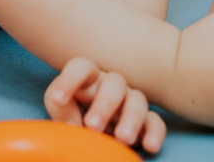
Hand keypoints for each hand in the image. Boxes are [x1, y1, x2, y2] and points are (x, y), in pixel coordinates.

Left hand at [44, 58, 166, 152]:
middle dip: (104, 104)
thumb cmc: (74, 110)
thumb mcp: (60, 106)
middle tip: (93, 126)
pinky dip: (155, 133)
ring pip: (138, 100)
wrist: (93, 127)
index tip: (58, 100)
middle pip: (115, 83)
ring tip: (122, 139)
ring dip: (131, 119)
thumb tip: (75, 125)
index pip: (82, 68)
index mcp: (89, 77)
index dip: (69, 80)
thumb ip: (62, 109)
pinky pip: (155, 121)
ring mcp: (131, 100)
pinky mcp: (146, 120)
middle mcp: (112, 85)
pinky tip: (149, 146)